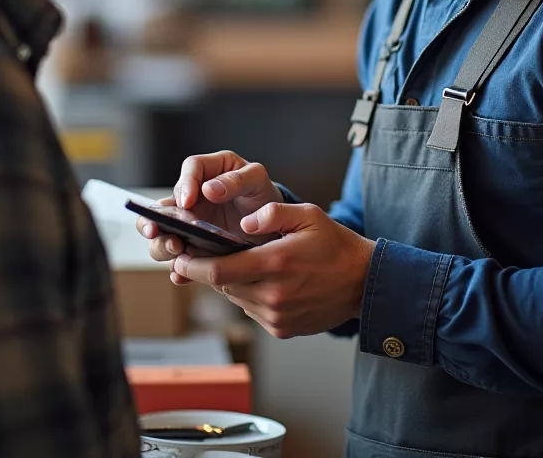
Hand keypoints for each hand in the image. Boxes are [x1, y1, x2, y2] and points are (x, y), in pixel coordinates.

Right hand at [136, 151, 282, 278]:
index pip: (191, 169)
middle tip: (160, 229)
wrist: (273, 224)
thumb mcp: (256, 181)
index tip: (187, 202)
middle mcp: (193, 196)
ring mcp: (190, 223)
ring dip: (163, 243)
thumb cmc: (262, 195)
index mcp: (209, 170)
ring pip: (164, 234)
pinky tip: (180, 274)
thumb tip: (209, 189)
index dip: (185, 184)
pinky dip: (178, 268)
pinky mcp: (194, 247)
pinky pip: (180, 258)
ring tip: (176, 250)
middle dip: (159, 219)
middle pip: (165, 205)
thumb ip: (236, 181)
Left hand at [171, 202, 375, 338]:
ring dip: (229, 281)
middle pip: (222, 285)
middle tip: (197, 254)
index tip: (180, 255)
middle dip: (206, 270)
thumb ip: (272, 213)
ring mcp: (277, 316)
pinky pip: (251, 310)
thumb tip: (243, 223)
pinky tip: (261, 279)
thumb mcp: (307, 215)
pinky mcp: (281, 329)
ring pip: (235, 298)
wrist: (362, 283)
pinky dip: (248, 294)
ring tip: (234, 262)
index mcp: (275, 264)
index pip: (218, 270)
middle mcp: (273, 295)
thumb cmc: (335, 245)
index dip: (193, 265)